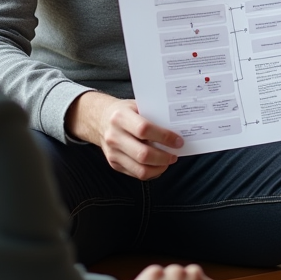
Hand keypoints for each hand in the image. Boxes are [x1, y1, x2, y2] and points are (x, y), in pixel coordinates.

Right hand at [66, 92, 181, 179]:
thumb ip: (154, 115)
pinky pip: (136, 174)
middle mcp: (114, 136)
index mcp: (120, 117)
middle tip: (175, 155)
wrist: (100, 119)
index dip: (164, 137)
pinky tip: (158, 165)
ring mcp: (112, 152)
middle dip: (164, 157)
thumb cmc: (125, 111)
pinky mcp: (113, 163)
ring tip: (168, 161)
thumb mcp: (137, 105)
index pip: (144, 130)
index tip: (178, 141)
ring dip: (159, 168)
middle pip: (142, 154)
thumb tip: (179, 128)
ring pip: (140, 169)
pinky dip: (151, 172)